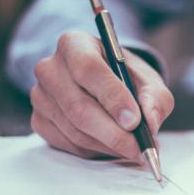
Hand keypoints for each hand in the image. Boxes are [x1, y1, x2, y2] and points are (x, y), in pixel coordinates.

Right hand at [30, 31, 173, 160]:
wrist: (105, 85)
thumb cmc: (126, 78)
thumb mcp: (148, 81)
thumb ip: (154, 98)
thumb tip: (149, 122)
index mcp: (75, 44)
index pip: (88, 68)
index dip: (112, 97)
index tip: (134, 121)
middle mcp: (50, 68)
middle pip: (78, 106)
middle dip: (114, 133)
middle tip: (140, 148)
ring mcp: (40, 96)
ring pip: (75, 130)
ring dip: (108, 145)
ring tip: (133, 149)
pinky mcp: (39, 120)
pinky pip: (68, 144)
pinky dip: (95, 151)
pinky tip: (112, 146)